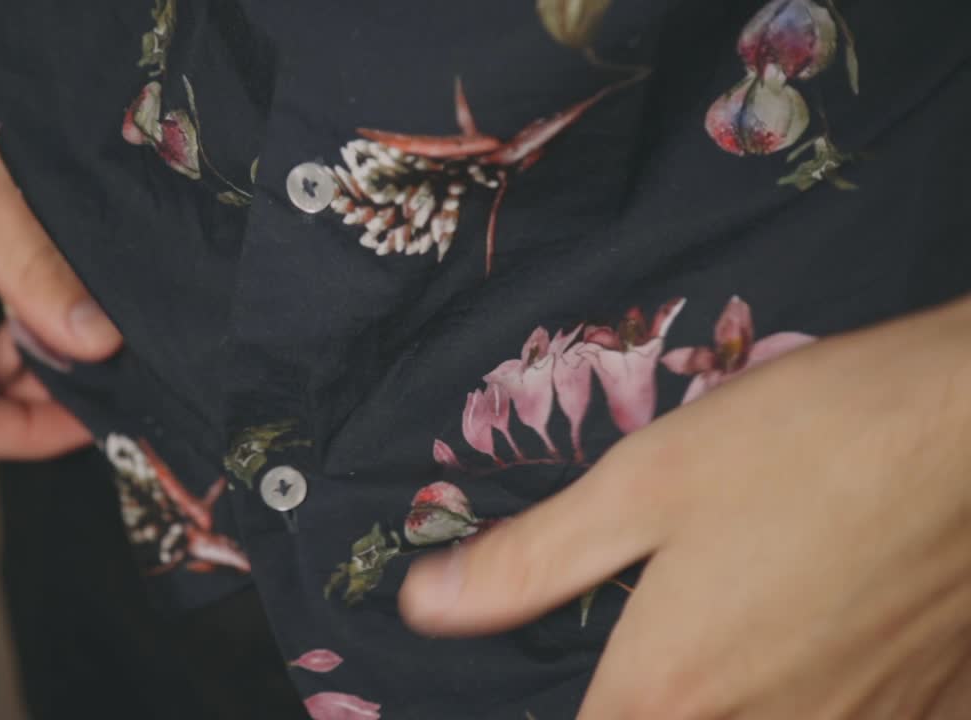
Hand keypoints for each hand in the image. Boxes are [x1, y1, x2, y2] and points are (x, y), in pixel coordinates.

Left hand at [400, 298, 970, 717]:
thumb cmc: (809, 441)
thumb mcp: (645, 482)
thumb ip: (531, 562)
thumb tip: (425, 607)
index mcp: (673, 689)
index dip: (553, 719)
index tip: (582, 691)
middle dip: (644, 712)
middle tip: (647, 662)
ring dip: (728, 710)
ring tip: (730, 648)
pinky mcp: (932, 714)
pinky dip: (818, 707)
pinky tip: (812, 657)